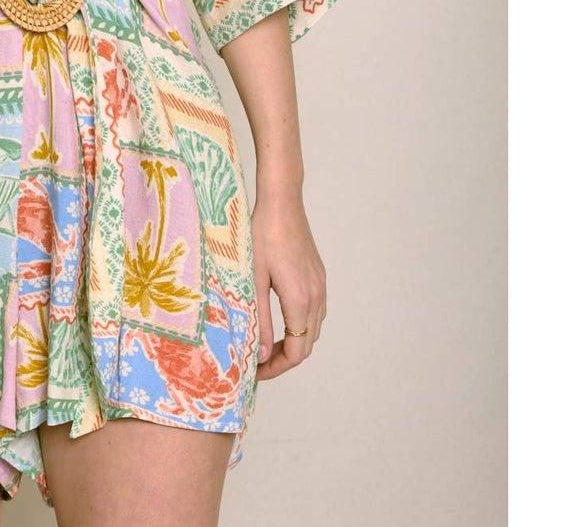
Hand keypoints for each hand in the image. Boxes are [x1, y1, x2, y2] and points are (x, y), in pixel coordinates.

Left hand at [252, 195, 326, 380]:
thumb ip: (258, 319)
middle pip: (307, 344)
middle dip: (284, 358)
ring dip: (294, 342)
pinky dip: (301, 325)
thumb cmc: (262, 235)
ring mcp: (321, 286)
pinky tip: (281, 319)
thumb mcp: (254, 279)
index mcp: (300, 300)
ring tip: (266, 344)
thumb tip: (259, 354)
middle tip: (257, 362)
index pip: (297, 351)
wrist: (282, 202)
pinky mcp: (319, 276)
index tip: (256, 372)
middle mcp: (316, 296)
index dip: (277, 368)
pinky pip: (315, 312)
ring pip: (313, 329)